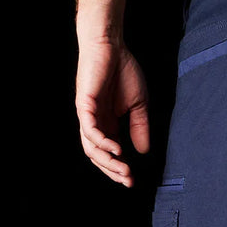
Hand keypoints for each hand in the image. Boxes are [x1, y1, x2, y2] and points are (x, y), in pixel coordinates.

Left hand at [75, 38, 149, 186]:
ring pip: (91, 147)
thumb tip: (143, 152)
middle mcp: (94, 122)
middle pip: (97, 155)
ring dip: (107, 161)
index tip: (132, 180)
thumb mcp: (139, 106)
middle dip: (112, 170)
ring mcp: (88, 114)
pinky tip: (116, 149)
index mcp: (106, 124)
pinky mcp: (84, 104)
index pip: (108, 153)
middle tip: (128, 180)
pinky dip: (101, 142)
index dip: (118, 168)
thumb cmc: (123, 70)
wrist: (111, 45)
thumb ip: (140, 128)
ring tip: (123, 170)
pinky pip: (90, 130)